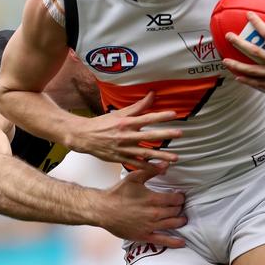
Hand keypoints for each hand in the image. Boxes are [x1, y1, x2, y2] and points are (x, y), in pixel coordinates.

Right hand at [66, 92, 182, 166]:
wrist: (84, 137)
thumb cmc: (102, 124)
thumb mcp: (119, 113)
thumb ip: (137, 106)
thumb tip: (152, 94)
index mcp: (126, 123)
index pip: (146, 118)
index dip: (160, 116)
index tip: (173, 114)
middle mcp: (126, 136)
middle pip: (149, 136)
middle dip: (165, 135)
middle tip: (180, 134)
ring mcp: (124, 149)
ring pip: (146, 153)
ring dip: (161, 156)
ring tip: (175, 158)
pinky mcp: (121, 159)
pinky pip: (137, 164)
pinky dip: (149, 168)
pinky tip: (161, 169)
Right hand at [99, 165, 186, 247]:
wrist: (103, 209)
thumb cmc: (118, 193)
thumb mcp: (134, 177)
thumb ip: (151, 171)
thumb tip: (167, 164)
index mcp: (153, 199)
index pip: (176, 199)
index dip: (180, 197)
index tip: (180, 196)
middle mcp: (154, 213)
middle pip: (176, 211)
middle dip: (179, 208)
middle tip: (179, 207)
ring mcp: (150, 226)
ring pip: (173, 224)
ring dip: (180, 221)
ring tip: (182, 219)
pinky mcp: (144, 236)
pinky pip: (162, 240)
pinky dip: (174, 242)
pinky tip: (182, 242)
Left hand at [222, 6, 264, 97]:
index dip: (257, 23)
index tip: (248, 15)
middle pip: (253, 52)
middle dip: (239, 43)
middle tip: (228, 36)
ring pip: (252, 70)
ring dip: (237, 65)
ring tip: (225, 61)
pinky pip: (258, 83)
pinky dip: (247, 80)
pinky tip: (237, 77)